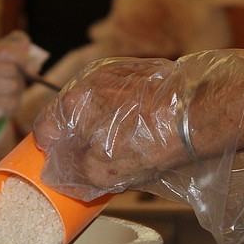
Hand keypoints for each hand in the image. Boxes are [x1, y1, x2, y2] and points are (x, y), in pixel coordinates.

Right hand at [0, 31, 32, 170]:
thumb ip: (7, 57)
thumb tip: (34, 57)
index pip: (8, 52)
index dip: (23, 59)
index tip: (29, 68)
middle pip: (14, 72)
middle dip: (18, 81)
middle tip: (10, 89)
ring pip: (15, 89)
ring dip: (15, 96)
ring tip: (4, 100)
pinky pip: (10, 106)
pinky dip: (10, 109)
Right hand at [31, 51, 243, 201]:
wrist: (200, 114)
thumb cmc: (153, 142)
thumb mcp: (104, 174)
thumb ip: (71, 174)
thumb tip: (58, 172)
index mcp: (71, 105)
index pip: (43, 130)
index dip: (51, 153)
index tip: (63, 165)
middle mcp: (86, 80)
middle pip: (67, 115)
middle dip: (76, 138)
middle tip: (93, 160)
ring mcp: (112, 71)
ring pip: (91, 103)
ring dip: (97, 123)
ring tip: (120, 144)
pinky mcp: (136, 69)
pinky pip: (115, 93)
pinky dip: (119, 110)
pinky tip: (137, 127)